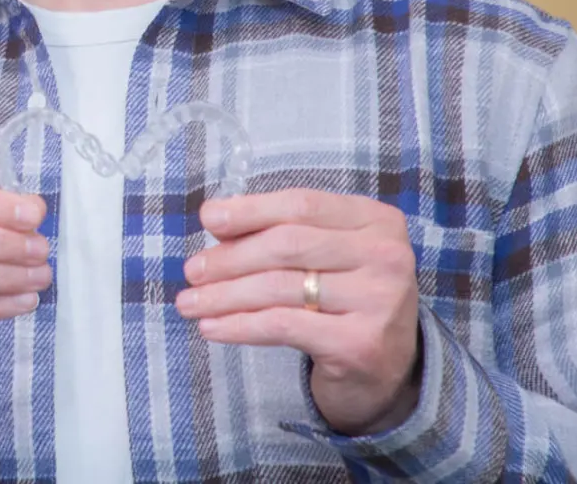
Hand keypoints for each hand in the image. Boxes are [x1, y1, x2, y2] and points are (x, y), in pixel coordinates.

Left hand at [176, 188, 421, 435]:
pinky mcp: (360, 343)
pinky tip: (212, 328)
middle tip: (192, 272)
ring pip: (279, 287)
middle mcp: (387, 256)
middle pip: (287, 245)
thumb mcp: (323, 254)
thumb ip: (279, 230)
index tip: (207, 219)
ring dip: (224, 295)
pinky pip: (283, 325)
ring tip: (189, 303)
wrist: (386, 370)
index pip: (301, 205)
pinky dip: (240, 325)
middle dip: (230, 258)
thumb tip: (215, 218)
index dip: (250, 210)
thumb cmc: (344, 298)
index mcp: (377, 220)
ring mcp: (379, 301)